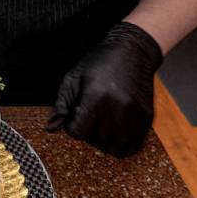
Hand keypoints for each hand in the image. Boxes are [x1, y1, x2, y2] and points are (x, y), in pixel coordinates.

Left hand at [46, 22, 162, 157]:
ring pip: (116, 147)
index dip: (72, 127)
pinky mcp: (146, 116)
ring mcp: (134, 112)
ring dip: (105, 143)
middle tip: (89, 120)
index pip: (78, 131)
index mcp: (95, 95)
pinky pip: (135, 144)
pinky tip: (117, 133)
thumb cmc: (100, 62)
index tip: (75, 117)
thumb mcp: (74, 77)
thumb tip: (50, 128)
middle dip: (88, 134)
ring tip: (102, 128)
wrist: (133, 50)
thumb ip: (61, 103)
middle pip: (96, 140)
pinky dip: (124, 145)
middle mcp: (116, 106)